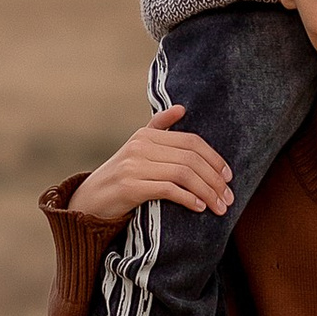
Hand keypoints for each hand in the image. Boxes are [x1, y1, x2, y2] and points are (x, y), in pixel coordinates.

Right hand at [71, 104, 233, 236]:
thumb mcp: (137, 149)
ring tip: (219, 206)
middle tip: (228, 197)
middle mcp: (140, 146)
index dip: (214, 158)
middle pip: (190, 158)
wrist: (87, 201)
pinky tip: (199, 207)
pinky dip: (188, 198)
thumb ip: (159, 129)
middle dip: (214, 179)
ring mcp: (133, 166)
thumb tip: (182, 108)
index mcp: (146, 135)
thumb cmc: (120, 177)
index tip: (228, 176)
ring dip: (207, 192)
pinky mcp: (129, 187)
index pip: (191, 141)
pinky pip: (168, 190)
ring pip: (183, 174)